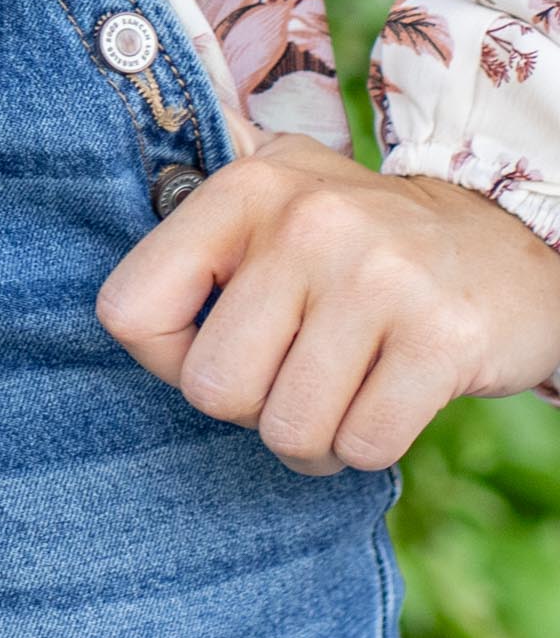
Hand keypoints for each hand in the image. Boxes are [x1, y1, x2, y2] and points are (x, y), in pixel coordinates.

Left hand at [96, 127, 559, 473]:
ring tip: (342, 393)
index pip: (129, 312)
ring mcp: (379, 276)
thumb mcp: (266, 217)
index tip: (212, 347)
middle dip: (250, 408)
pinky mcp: (444, 336)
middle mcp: (307, 222)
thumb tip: (133, 336)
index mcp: (243, 191)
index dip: (163, 358)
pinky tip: (388, 399)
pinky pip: (361, 446)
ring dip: (312, 438)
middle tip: (295, 375)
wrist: (509, 243)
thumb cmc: (352, 254)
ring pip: (287, 430)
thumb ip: (189, 261)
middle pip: (212, 389)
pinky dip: (367, 446)